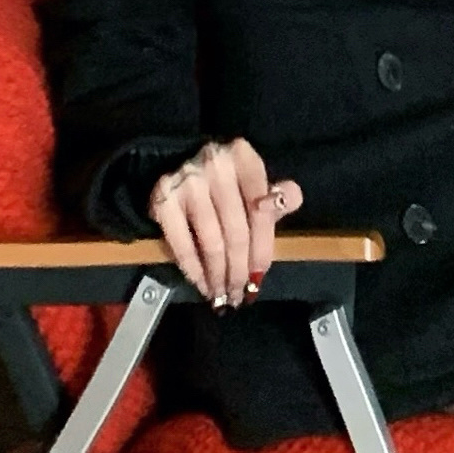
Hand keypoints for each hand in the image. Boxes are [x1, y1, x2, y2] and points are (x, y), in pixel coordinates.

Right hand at [147, 138, 299, 305]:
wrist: (176, 159)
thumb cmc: (225, 178)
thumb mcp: (254, 180)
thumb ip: (278, 196)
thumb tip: (291, 200)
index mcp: (244, 158)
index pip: (260, 213)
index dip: (261, 250)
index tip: (258, 279)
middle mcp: (216, 165)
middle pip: (236, 231)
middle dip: (238, 270)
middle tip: (238, 294)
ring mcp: (187, 182)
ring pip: (211, 241)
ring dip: (218, 275)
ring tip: (221, 295)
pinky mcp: (162, 199)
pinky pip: (182, 243)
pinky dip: (193, 269)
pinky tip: (201, 283)